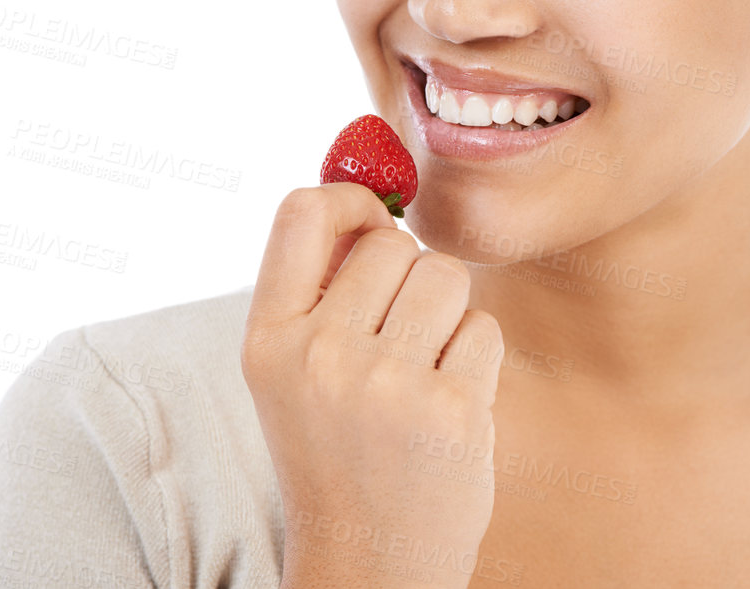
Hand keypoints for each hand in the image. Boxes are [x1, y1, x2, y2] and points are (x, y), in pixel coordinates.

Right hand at [243, 181, 504, 588]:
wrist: (368, 561)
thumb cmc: (335, 450)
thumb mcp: (292, 372)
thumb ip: (318, 289)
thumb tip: (373, 198)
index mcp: (267, 340)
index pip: (301, 213)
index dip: (350, 200)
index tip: (372, 221)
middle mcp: (320, 357)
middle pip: (393, 244)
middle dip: (407, 275)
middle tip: (398, 333)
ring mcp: (387, 385)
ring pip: (445, 276)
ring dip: (447, 310)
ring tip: (423, 366)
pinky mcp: (451, 409)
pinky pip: (482, 327)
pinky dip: (475, 355)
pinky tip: (448, 400)